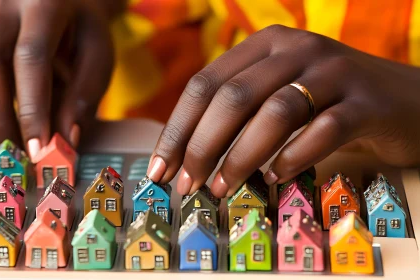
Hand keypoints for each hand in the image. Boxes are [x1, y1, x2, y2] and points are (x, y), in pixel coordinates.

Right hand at [0, 0, 124, 156]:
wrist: (66, 1)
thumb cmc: (83, 31)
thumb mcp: (98, 55)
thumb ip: (84, 94)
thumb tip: (65, 139)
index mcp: (44, 7)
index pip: (31, 58)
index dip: (32, 107)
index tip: (37, 149)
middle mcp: (4, 10)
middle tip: (11, 157)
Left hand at [147, 24, 419, 197]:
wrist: (404, 99)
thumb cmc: (328, 101)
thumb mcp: (279, 91)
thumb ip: (240, 110)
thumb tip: (188, 156)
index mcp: (266, 43)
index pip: (205, 84)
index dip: (177, 129)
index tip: (160, 170)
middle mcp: (297, 48)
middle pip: (234, 97)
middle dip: (201, 146)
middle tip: (188, 185)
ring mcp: (335, 71)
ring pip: (275, 112)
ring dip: (241, 156)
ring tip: (222, 188)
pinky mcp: (366, 102)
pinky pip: (324, 130)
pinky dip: (294, 157)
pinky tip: (276, 177)